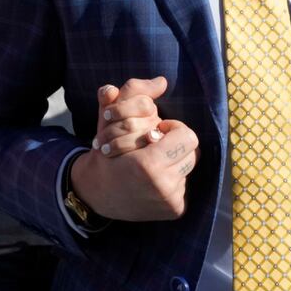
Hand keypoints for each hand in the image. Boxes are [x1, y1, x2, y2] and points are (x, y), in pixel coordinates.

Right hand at [70, 79, 198, 221]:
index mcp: (149, 165)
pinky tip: (154, 179)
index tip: (156, 131)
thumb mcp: (110, 119)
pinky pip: (186, 183)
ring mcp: (170, 201)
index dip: (173, 129)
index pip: (188, 137)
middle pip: (193, 152)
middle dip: (176, 144)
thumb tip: (161, 80)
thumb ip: (132, 93)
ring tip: (154, 161)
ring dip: (175, 160)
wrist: (97, 194)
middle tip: (155, 145)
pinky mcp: (175, 210)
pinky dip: (173, 178)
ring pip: (190, 167)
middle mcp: (163, 187)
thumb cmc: (105, 152)